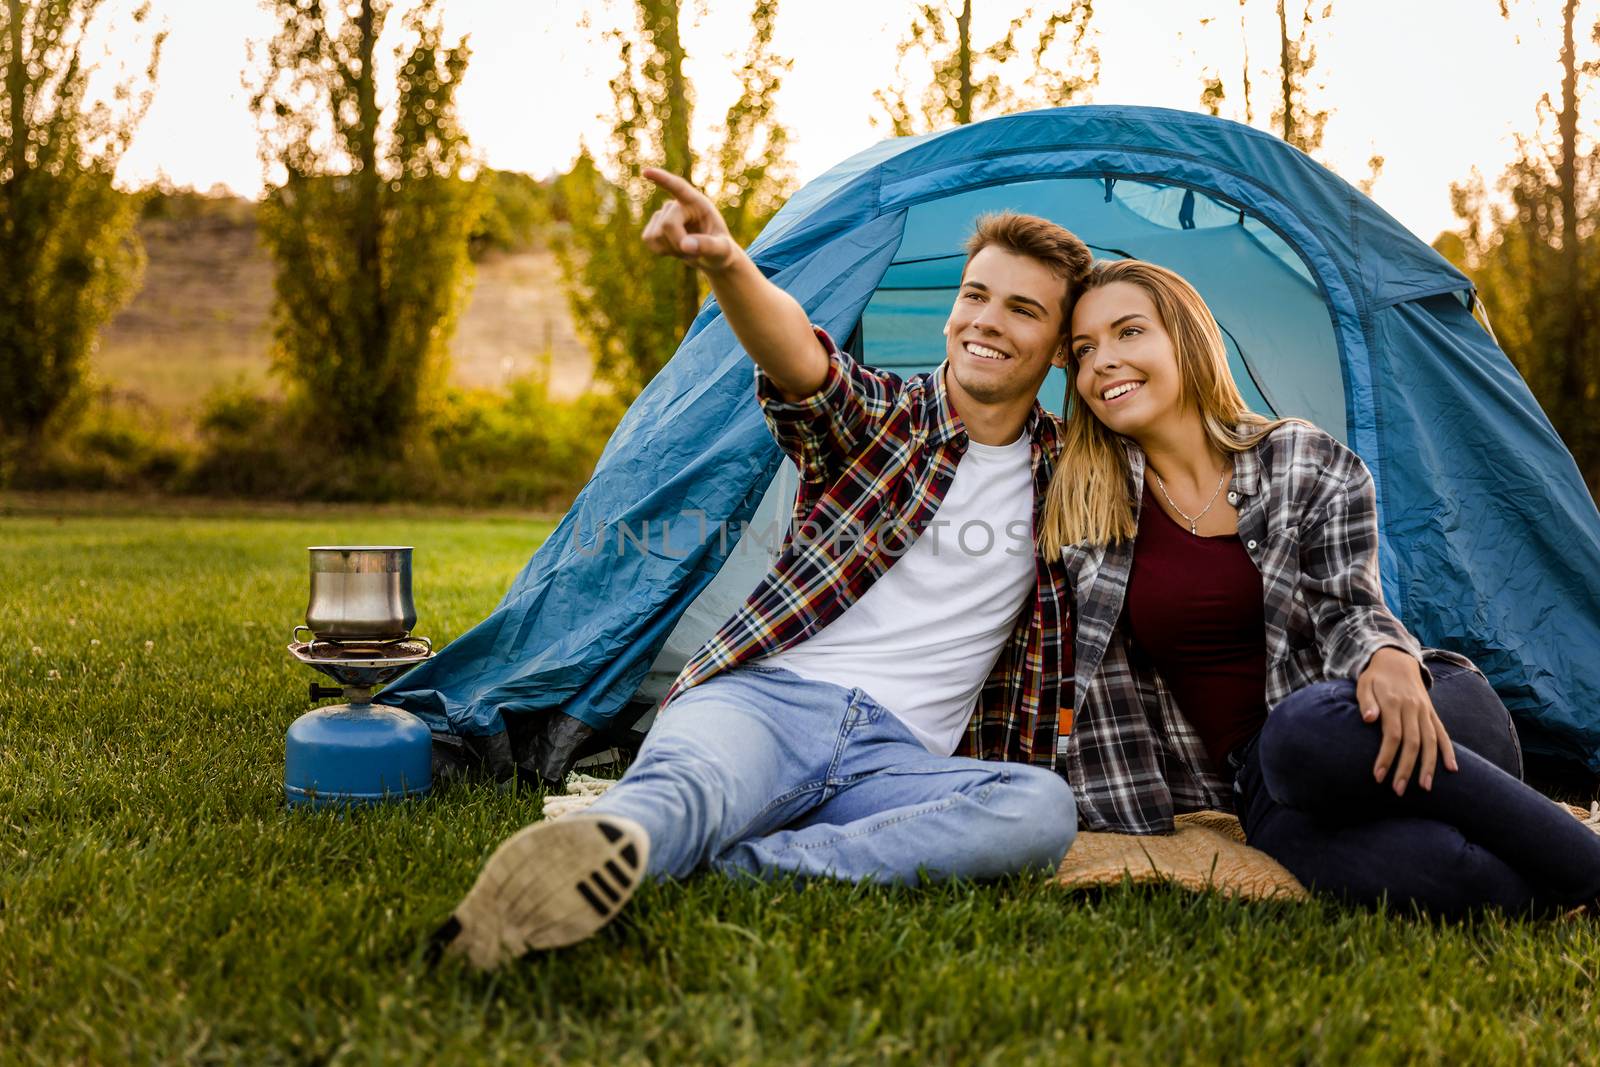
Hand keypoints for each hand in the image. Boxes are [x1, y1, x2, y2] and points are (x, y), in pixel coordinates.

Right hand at [641, 168, 739, 274]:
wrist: (711, 256)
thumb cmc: (721, 249)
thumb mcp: (723, 249)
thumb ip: (708, 246)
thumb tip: (685, 244)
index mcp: (698, 203)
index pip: (679, 187)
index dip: (663, 179)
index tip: (647, 172)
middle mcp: (678, 204)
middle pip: (667, 224)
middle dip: (678, 243)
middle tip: (695, 253)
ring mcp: (663, 214)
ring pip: (656, 235)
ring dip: (672, 249)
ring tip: (688, 249)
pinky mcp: (653, 227)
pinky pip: (648, 240)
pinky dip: (662, 251)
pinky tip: (675, 250)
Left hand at [1357, 647, 1457, 795]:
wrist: (1397, 659)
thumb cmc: (1375, 677)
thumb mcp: (1364, 684)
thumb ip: (1365, 701)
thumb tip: (1368, 719)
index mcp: (1393, 702)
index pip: (1392, 735)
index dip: (1386, 757)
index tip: (1378, 776)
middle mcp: (1412, 708)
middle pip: (1412, 743)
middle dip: (1406, 768)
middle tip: (1398, 791)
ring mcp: (1425, 711)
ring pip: (1430, 741)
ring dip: (1429, 765)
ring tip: (1425, 787)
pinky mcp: (1432, 713)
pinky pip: (1443, 733)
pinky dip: (1448, 750)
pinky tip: (1453, 769)